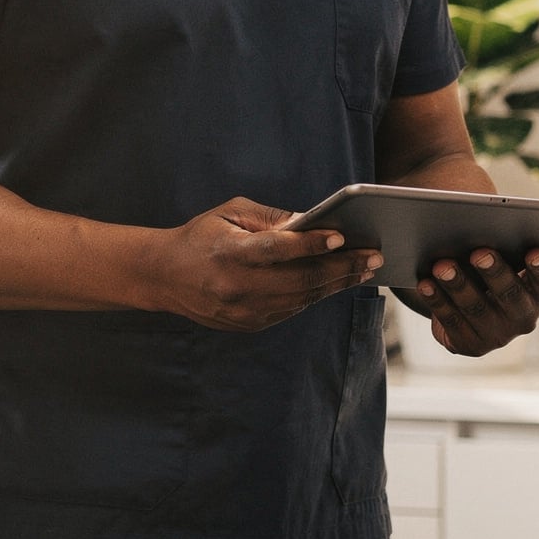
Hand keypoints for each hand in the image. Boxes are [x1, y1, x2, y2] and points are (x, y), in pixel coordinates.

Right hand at [141, 196, 381, 331]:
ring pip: (302, 298)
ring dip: (338, 283)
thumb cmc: (202, 236)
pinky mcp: (250, 324)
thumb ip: (272, 219)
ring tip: (365, 269)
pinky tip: (339, 281)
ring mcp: (244, 311)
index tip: (342, 236)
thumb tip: (315, 222)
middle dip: (342, 267)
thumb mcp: (230, 213)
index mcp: (229, 254)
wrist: (164, 277)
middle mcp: (237, 287)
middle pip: (300, 280)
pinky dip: (318, 294)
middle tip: (373, 256)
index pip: (277, 250)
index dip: (311, 244)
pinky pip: (293, 309)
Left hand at [412, 244, 538, 356]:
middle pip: (510, 295)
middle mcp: (525, 318)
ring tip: (441, 265)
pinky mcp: (471, 346)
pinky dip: (438, 301)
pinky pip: (452, 322)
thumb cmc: (494, 273)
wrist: (470, 309)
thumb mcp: (511, 259)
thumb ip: (529, 247)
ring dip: (459, 285)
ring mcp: (498, 336)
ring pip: (477, 309)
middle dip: (494, 272)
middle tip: (478, 251)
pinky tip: (425, 284)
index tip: (533, 252)